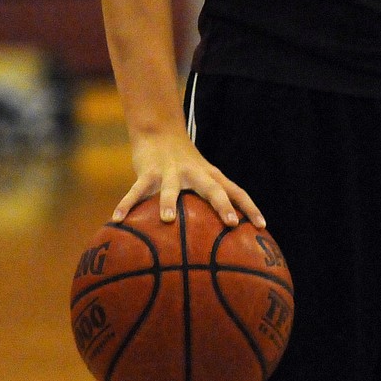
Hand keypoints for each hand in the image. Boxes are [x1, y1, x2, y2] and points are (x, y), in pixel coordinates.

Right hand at [111, 132, 265, 228]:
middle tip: (232, 224)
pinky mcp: (148, 171)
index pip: (236, 191)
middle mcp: (195, 173)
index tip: (263, 227)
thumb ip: (207, 208)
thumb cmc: (184, 166)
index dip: (250, 207)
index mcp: (211, 176)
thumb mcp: (200, 180)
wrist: (160, 132)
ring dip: (170, 202)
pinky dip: (127, 204)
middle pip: (213, 188)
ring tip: (168, 220)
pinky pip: (136, 190)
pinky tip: (117, 220)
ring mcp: (171, 171)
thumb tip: (216, 248)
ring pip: (171, 187)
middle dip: (223, 205)